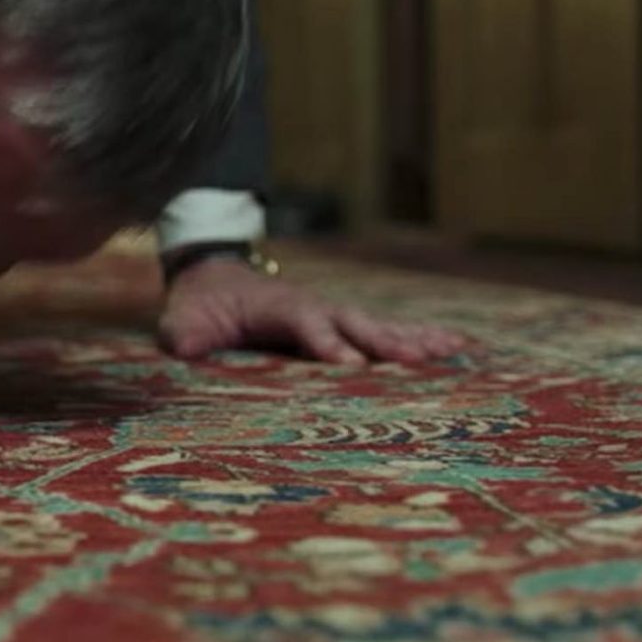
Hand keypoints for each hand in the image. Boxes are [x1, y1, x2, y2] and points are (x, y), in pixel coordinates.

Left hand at [158, 256, 469, 365]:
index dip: (326, 341)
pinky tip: (457, 346)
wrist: (214, 275)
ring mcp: (332, 314)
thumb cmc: (201, 304)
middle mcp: (313, 306)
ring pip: (377, 324)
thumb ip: (185, 333)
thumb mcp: (183, 319)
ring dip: (414, 337)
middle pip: (353, 322)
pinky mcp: (344, 326)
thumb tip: (186, 348)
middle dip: (383, 341)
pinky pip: (385, 330)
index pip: (304, 321)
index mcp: (276, 305)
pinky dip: (421, 336)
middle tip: (417, 360)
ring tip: (454, 349)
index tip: (350, 365)